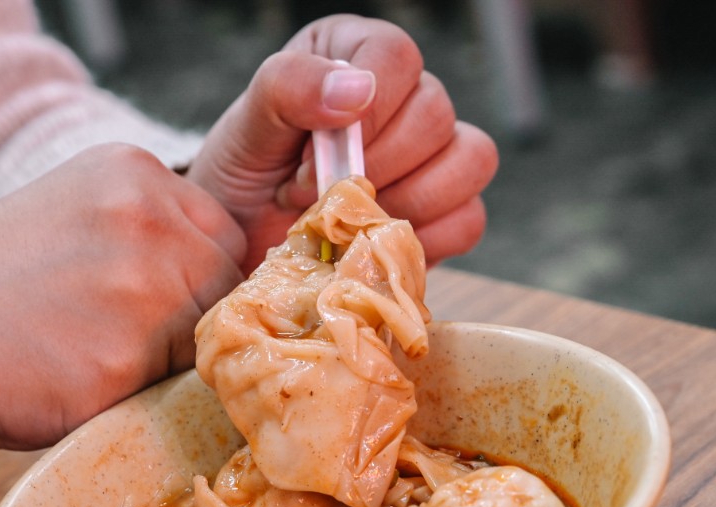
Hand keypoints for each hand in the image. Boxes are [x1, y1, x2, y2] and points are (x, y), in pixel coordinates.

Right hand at [0, 144, 245, 467]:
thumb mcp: (75, 214)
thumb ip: (146, 232)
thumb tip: (218, 287)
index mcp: (135, 173)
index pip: (222, 237)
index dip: (198, 280)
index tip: (159, 306)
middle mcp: (149, 220)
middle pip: (224, 288)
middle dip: (188, 320)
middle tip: (121, 341)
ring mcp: (143, 289)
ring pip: (201, 342)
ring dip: (162, 362)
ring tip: (87, 360)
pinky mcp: (126, 360)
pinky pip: (165, 389)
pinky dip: (132, 398)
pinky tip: (75, 384)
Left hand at [186, 14, 498, 270]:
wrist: (245, 240)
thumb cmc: (246, 174)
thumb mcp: (249, 126)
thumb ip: (288, 88)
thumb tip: (357, 91)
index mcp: (359, 55)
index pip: (396, 58)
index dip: (363, 112)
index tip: (311, 154)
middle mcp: (407, 96)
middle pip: (434, 116)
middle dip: (371, 167)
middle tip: (318, 194)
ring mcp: (434, 154)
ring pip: (469, 162)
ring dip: (404, 201)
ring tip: (349, 218)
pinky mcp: (446, 211)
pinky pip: (468, 221)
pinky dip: (424, 240)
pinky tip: (375, 243)